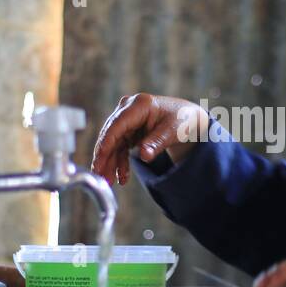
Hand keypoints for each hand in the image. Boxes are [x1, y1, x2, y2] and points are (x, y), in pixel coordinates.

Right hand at [90, 93, 208, 185]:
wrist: (187, 119)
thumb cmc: (182, 120)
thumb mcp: (173, 131)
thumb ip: (157, 142)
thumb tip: (144, 155)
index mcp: (140, 104)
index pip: (117, 124)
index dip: (106, 143)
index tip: (99, 160)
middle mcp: (129, 109)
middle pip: (111, 135)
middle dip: (105, 157)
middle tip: (99, 176)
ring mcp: (127, 120)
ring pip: (113, 144)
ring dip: (110, 163)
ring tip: (109, 181)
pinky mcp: (128, 130)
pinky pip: (120, 148)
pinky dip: (120, 163)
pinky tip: (122, 177)